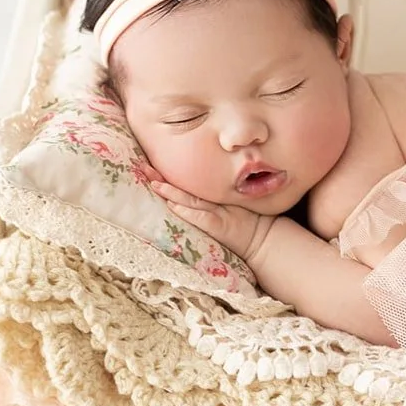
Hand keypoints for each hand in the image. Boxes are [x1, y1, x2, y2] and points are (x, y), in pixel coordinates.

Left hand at [147, 178, 272, 260]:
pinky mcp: (219, 225)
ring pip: (189, 199)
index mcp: (211, 197)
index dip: (168, 177)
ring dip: (171, 192)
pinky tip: (173, 206)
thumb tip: (182, 199)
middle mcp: (212, 202)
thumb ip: (209, 202)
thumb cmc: (245, 223)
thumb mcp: (228, 208)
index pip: (186, 185)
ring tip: (153, 184)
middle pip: (183, 188)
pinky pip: (200, 217)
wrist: (262, 239)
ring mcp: (216, 213)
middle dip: (162, 179)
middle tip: (143, 168)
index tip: (149, 166)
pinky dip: (186, 211)